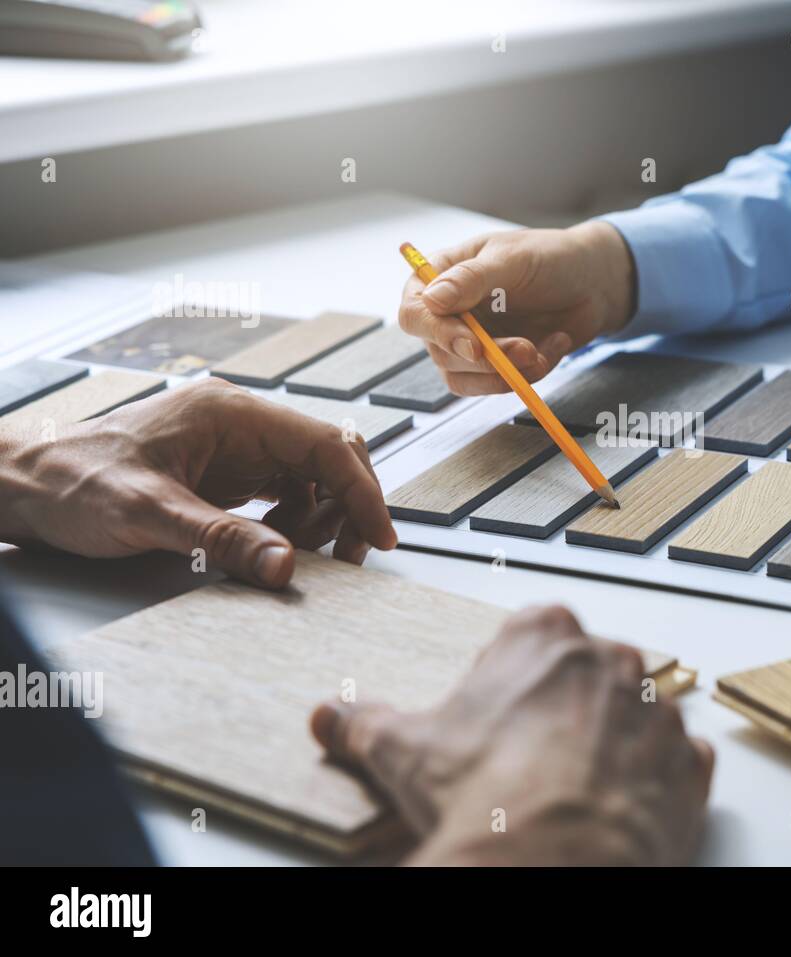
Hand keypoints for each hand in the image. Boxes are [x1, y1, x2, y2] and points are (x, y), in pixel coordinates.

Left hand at [0, 378, 395, 586]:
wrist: (22, 485)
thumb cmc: (72, 483)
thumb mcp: (148, 515)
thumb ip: (222, 540)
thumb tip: (286, 567)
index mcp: (232, 414)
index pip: (325, 445)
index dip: (361, 492)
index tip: (379, 536)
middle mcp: (241, 423)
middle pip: (329, 458)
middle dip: (346, 508)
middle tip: (346, 559)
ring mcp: (236, 446)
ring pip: (312, 478)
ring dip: (320, 519)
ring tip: (295, 555)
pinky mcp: (226, 472)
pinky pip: (284, 493)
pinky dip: (293, 524)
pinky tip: (271, 545)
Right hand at [310, 605, 712, 865]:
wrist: (551, 861)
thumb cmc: (486, 793)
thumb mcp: (404, 751)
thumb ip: (365, 723)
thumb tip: (330, 716)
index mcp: (545, 635)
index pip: (529, 633)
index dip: (507, 677)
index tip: (491, 714)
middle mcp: (612, 660)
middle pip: (585, 672)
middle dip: (561, 708)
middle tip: (526, 758)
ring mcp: (659, 710)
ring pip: (634, 715)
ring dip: (612, 743)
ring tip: (571, 790)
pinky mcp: (689, 763)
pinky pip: (676, 761)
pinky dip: (654, 781)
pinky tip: (617, 806)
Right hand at [397, 221, 635, 395]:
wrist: (593, 282)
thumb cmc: (549, 258)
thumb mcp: (512, 259)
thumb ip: (472, 278)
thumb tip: (431, 299)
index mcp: (441, 278)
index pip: (415, 313)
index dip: (438, 334)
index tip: (472, 346)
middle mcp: (449, 314)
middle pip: (441, 354)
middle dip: (486, 359)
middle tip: (526, 349)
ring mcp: (472, 341)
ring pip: (467, 380)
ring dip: (506, 374)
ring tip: (541, 351)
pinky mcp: (498, 363)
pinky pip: (503, 383)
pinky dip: (532, 372)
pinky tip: (555, 343)